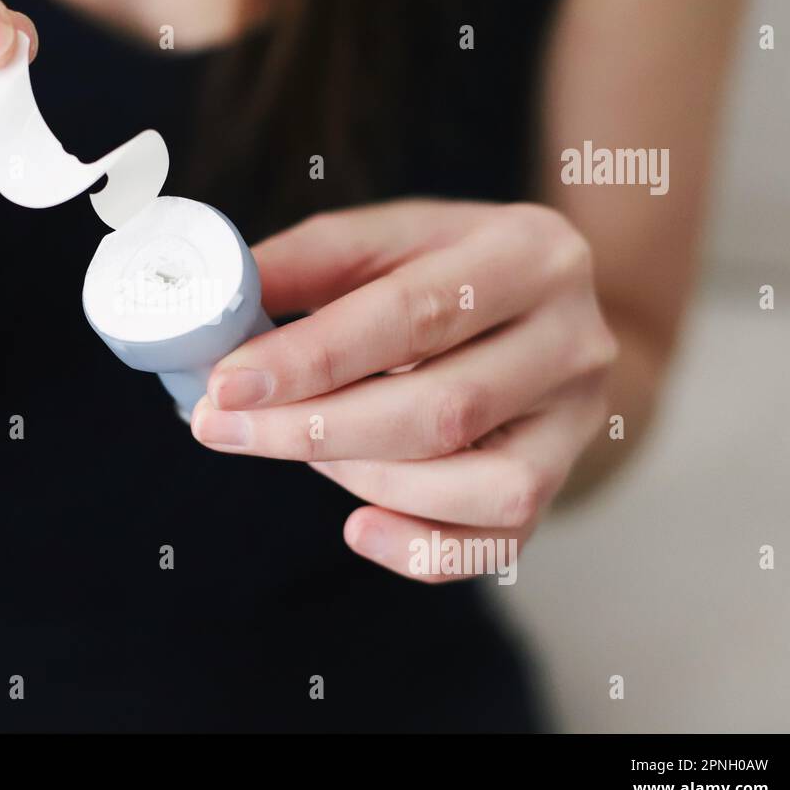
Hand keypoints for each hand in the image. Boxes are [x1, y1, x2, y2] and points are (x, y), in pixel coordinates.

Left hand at [191, 200, 617, 581]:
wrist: (543, 307)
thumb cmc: (446, 268)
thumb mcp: (385, 240)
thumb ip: (306, 263)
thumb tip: (213, 303)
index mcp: (528, 253)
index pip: (414, 314)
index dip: (313, 358)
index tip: (228, 382)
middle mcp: (573, 338)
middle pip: (442, 409)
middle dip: (314, 430)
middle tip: (223, 428)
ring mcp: (576, 420)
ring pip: (479, 486)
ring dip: (365, 480)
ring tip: (298, 448)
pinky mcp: (561, 480)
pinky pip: (499, 543)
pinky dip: (419, 549)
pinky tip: (358, 529)